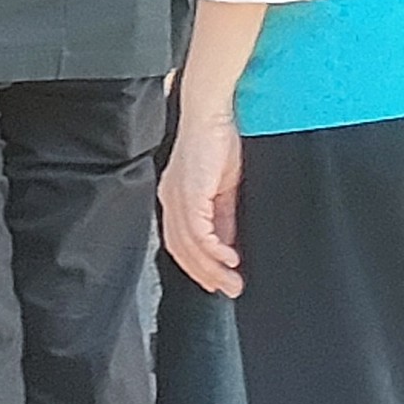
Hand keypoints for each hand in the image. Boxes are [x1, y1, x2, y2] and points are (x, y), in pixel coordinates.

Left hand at [161, 116, 243, 296]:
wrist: (215, 113)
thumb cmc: (220, 142)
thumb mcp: (223, 188)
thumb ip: (223, 216)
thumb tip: (229, 244)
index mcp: (175, 197)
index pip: (180, 242)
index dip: (197, 266)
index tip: (218, 283)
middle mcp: (170, 198)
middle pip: (180, 249)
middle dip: (205, 274)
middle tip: (229, 290)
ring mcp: (177, 195)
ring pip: (188, 244)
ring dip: (212, 268)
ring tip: (233, 282)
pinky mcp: (189, 190)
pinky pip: (197, 229)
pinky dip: (214, 249)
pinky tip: (230, 259)